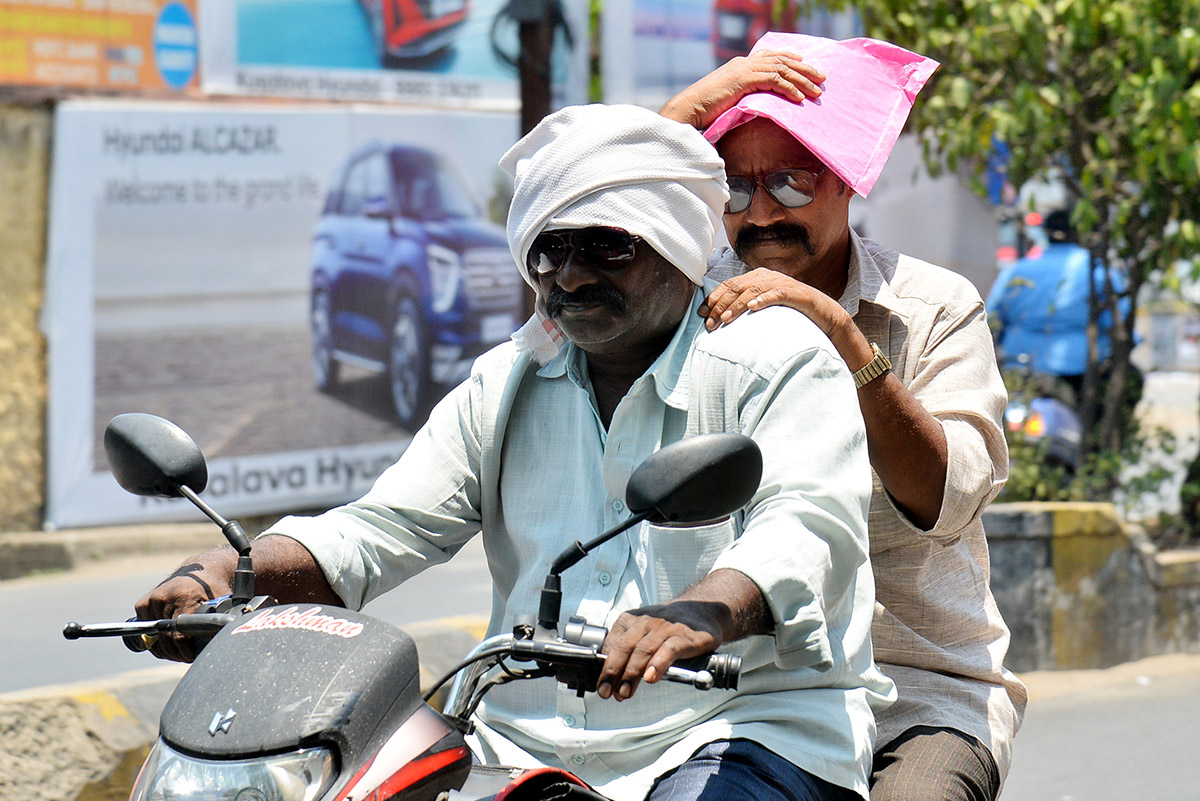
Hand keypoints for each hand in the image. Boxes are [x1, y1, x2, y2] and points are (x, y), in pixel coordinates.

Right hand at [134, 548, 235, 662]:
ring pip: (153, 639)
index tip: (193, 656)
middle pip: (165, 639)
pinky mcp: (142, 604)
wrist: (198, 571)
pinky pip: (145, 633)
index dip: (186, 651)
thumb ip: (218, 621)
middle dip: (177, 653)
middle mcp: (163, 598)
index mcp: (184, 596)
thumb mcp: (221, 602)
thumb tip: (220, 645)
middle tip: (187, 657)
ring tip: (179, 653)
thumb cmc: (212, 588)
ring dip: (165, 650)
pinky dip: (155, 642)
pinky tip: (168, 644)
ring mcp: (151, 601)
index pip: (179, 635)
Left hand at [596, 601, 728, 700]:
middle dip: (613, 672)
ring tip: (625, 691)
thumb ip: (627, 651)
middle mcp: (645, 622)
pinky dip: (658, 664)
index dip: (605, 667)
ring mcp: (664, 628)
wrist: (700, 611)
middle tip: (607, 691)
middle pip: (624, 647)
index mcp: (630, 620)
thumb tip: (610, 679)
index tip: (602, 686)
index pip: (612, 644)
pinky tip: (651, 678)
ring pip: (643, 650)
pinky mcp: (683, 636)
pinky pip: (668, 650)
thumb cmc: (666, 627)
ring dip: (632, 673)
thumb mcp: (642, 632)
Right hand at [659, 50, 825, 129]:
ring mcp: (743, 69)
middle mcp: (744, 63)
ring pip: (781, 70)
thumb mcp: (729, 100)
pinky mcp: (743, 80)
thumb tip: (758, 106)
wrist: (689, 110)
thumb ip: (744, 97)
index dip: (790, 58)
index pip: (770, 56)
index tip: (805, 63)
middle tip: (822, 77)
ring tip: (817, 90)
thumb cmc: (704, 112)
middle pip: (781, 60)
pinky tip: (799, 98)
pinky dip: (788, 89)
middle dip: (804, 68)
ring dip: (801, 80)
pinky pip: (773, 81)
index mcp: (740, 65)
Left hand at [700, 268, 845, 334]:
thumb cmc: (790, 312)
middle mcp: (767, 277)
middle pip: (737, 288)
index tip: (701, 314)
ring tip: (725, 319)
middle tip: (709, 323)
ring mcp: (781, 283)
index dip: (713, 298)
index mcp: (757, 277)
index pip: (729, 285)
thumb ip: (745, 306)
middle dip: (720, 305)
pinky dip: (763, 300)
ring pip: (753, 291)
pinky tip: (752, 308)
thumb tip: (718, 318)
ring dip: (736, 305)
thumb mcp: (764, 306)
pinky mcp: (795, 293)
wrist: (823, 313)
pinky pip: (776, 294)